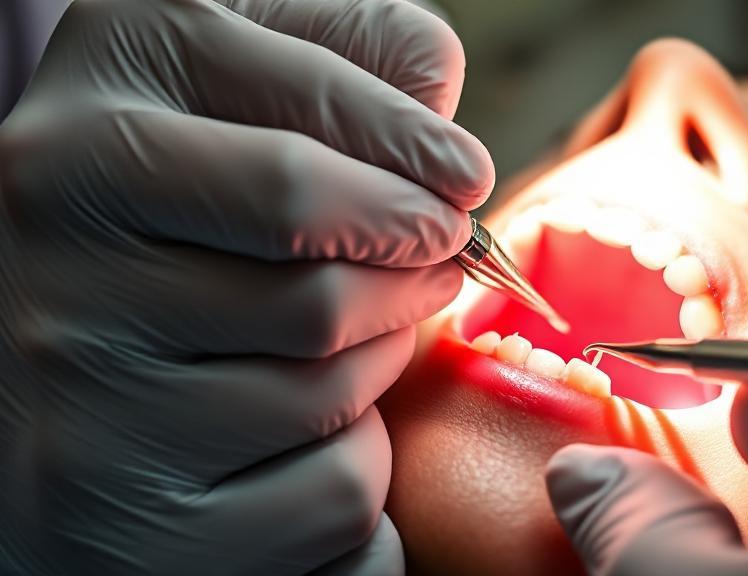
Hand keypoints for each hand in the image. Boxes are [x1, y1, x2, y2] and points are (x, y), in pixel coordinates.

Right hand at [0, 0, 491, 573]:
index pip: (304, 116)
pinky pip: (328, 490)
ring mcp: (74, 384)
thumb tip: (437, 99)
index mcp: (93, 109)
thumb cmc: (182, 224)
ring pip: (329, 381)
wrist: (56, 381)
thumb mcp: (232, 100)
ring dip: (382, 357)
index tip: (464, 177)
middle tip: (439, 252)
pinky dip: (358, 465)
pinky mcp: (120, 513)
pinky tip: (306, 432)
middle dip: (416, 257)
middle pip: (324, 261)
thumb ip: (338, 62)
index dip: (415, 146)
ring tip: (360, 333)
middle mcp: (52, 236)